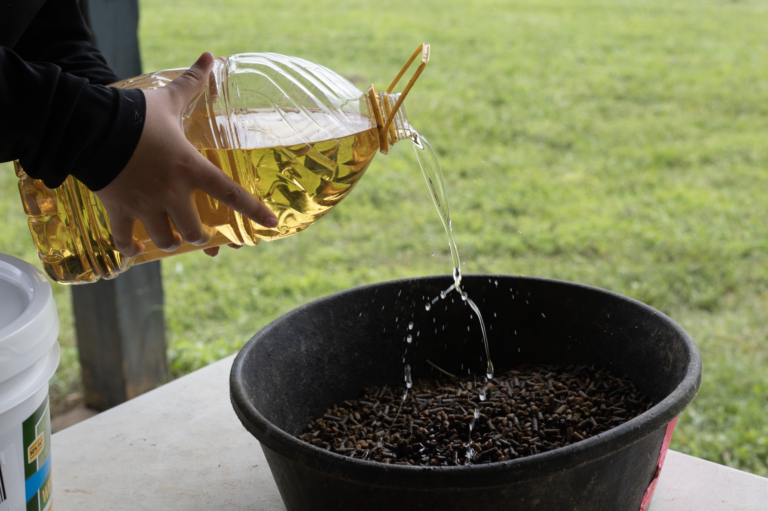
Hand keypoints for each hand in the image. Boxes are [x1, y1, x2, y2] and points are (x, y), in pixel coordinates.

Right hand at [95, 52, 277, 256]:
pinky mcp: (119, 210)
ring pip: (166, 240)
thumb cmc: (136, 115)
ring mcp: (146, 205)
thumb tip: (209, 57)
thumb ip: (191, 83)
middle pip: (195, 231)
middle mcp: (172, 193)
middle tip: (200, 233)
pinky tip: (135, 250)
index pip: (230, 194)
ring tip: (172, 239)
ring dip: (171, 243)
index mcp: (191, 168)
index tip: (270, 224)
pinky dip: (130, 248)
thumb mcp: (168, 101)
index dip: (252, 211)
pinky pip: (125, 240)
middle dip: (200, 237)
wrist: (92, 127)